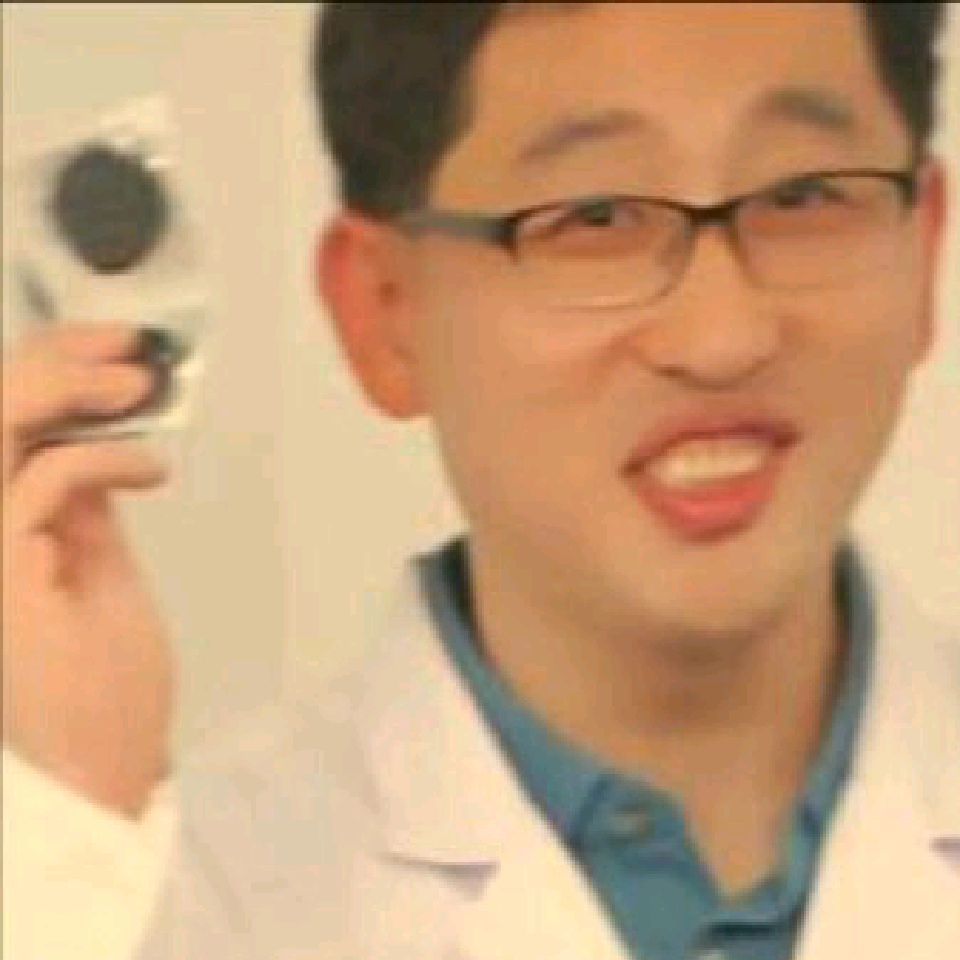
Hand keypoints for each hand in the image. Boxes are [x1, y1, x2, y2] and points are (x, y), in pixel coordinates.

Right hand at [3, 323, 175, 817]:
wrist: (99, 771)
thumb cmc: (101, 687)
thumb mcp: (95, 574)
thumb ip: (80, 510)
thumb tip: (93, 444)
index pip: (2, 426)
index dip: (49, 370)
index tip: (116, 348)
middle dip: (54, 357)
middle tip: (131, 347)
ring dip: (64, 385)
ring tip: (137, 382)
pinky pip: (39, 481)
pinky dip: (101, 458)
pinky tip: (150, 471)